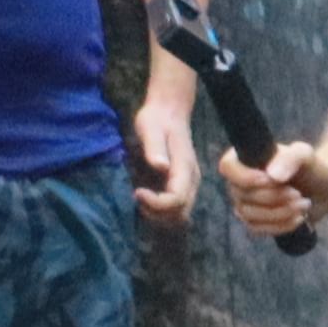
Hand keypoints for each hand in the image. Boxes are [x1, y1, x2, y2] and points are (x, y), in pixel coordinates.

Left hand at [128, 79, 201, 226]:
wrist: (168, 112)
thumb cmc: (157, 119)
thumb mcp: (150, 128)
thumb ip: (155, 148)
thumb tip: (160, 166)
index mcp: (185, 168)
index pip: (177, 199)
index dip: (157, 203)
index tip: (137, 192)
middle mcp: (191, 180)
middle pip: (181, 213)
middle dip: (158, 213)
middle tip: (138, 196)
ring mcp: (188, 184)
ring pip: (179, 214)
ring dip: (159, 214)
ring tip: (140, 197)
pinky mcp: (181, 185)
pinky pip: (175, 208)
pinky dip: (160, 210)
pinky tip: (145, 196)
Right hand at [223, 137, 327, 236]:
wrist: (323, 190)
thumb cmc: (310, 168)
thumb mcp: (305, 155)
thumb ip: (291, 158)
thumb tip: (272, 175)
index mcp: (244, 159)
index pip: (227, 167)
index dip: (244, 177)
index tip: (269, 180)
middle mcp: (238, 182)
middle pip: (242, 195)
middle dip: (273, 197)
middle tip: (297, 193)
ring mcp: (244, 203)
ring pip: (249, 215)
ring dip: (280, 212)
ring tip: (303, 204)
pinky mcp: (254, 222)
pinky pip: (257, 229)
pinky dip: (280, 226)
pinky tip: (299, 218)